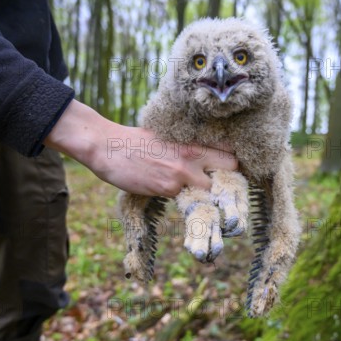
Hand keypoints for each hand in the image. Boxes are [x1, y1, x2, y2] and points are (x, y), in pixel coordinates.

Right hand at [45, 100, 237, 196]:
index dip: (233, 167)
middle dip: (229, 184)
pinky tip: (180, 204)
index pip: (229, 154)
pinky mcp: (167, 188)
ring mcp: (181, 174)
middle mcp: (192, 156)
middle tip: (222, 193)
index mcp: (192, 141)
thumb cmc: (134, 141)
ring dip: (208, 199)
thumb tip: (203, 160)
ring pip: (210, 192)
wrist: (107, 146)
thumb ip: (186, 148)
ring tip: (203, 203)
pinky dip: (186, 203)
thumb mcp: (166, 136)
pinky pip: (187, 200)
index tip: (231, 176)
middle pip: (230, 171)